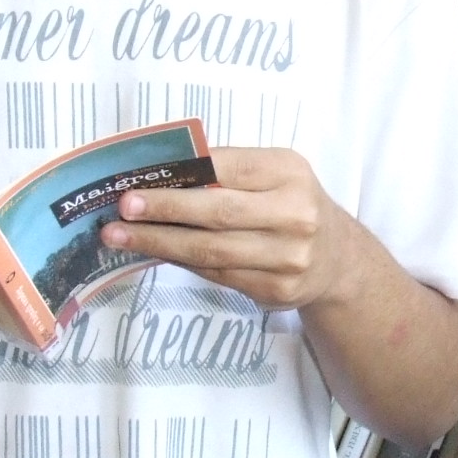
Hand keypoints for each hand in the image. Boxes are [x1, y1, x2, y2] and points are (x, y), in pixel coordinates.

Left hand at [101, 147, 348, 312]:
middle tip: (122, 209)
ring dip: (159, 242)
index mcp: (290, 173)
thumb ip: (229, 171)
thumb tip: (162, 171)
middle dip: (164, 210)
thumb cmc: (293, 204)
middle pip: (218, 213)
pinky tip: (153, 251)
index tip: (139, 180)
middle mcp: (295, 215)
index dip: (182, 174)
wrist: (338, 259)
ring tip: (119, 236)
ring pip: (211, 250)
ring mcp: (288, 258)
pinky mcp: (275, 289)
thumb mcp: (276, 174)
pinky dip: (179, 261)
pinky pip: (216, 273)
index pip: (228, 168)